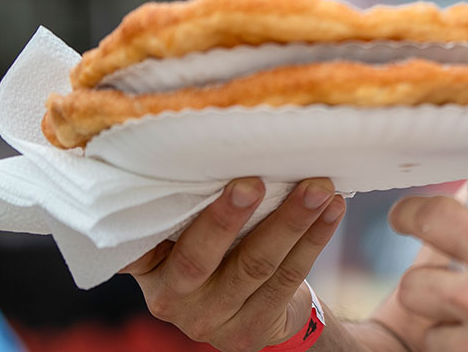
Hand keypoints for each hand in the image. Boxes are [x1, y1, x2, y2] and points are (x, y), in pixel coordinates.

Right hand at [123, 177, 345, 351]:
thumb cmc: (220, 250)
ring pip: (255, 265)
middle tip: (252, 182)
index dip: (146, 218)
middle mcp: (171, 298)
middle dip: (226, 218)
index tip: (171, 179)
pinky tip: (332, 209)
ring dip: (291, 221)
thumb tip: (214, 139)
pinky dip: (314, 238)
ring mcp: (211, 319)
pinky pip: (288, 278)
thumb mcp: (189, 233)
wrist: (252, 312)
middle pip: (198, 258)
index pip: (134, 244)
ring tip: (318, 187)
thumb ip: (189, 204)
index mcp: (148, 266)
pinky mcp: (252, 327)